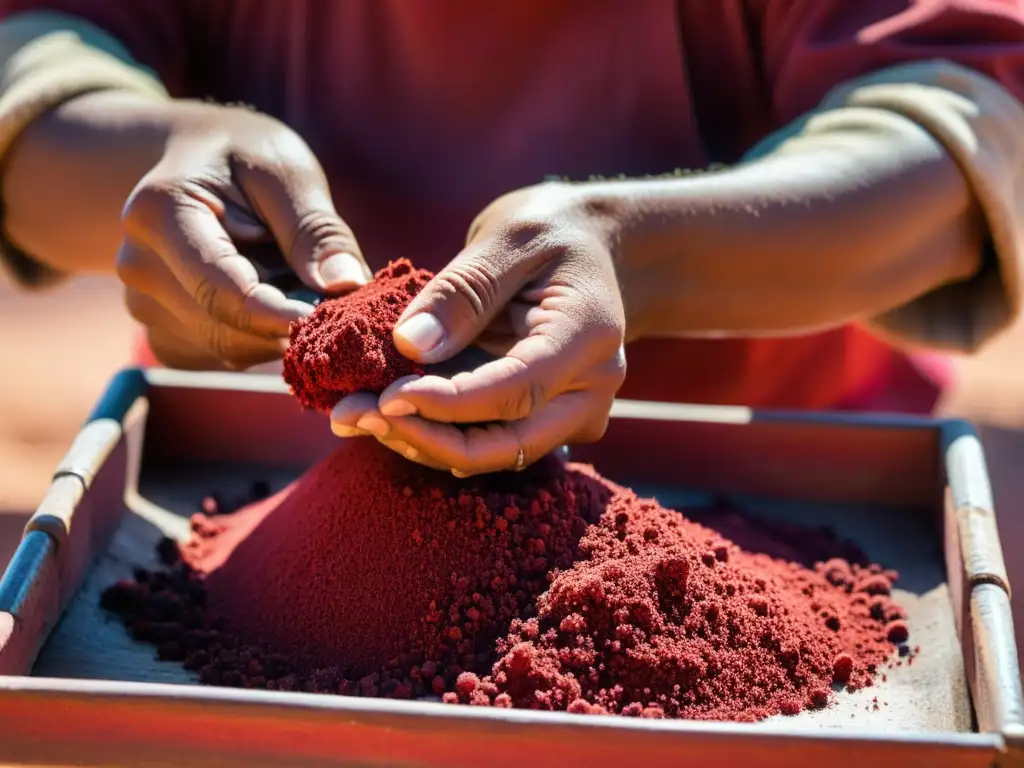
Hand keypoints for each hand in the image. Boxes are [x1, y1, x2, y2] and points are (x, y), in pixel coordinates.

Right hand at [116, 102, 369, 368]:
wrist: (191, 165)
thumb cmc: (242, 159)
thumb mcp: (285, 170)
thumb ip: (314, 227)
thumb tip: (344, 283)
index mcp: (159, 214)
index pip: (221, 290)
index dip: (280, 315)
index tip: (330, 317)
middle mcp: (138, 266)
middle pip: (226, 327)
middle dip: (286, 321)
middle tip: (328, 292)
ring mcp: (143, 305)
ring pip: (229, 348)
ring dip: (275, 329)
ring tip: (288, 277)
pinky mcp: (162, 333)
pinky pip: (223, 356)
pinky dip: (258, 340)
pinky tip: (267, 297)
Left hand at [332, 182, 626, 475]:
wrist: (593, 247)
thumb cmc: (553, 230)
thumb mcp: (508, 236)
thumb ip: (462, 291)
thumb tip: (411, 347)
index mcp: (587, 337)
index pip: (517, 391)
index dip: (448, 404)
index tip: (384, 396)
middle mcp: (590, 388)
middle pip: (507, 444)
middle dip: (424, 438)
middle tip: (351, 415)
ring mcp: (573, 411)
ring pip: (493, 453)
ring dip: (420, 440)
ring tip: (351, 412)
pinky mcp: (545, 418)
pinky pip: (489, 439)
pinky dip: (435, 431)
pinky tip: (384, 410)